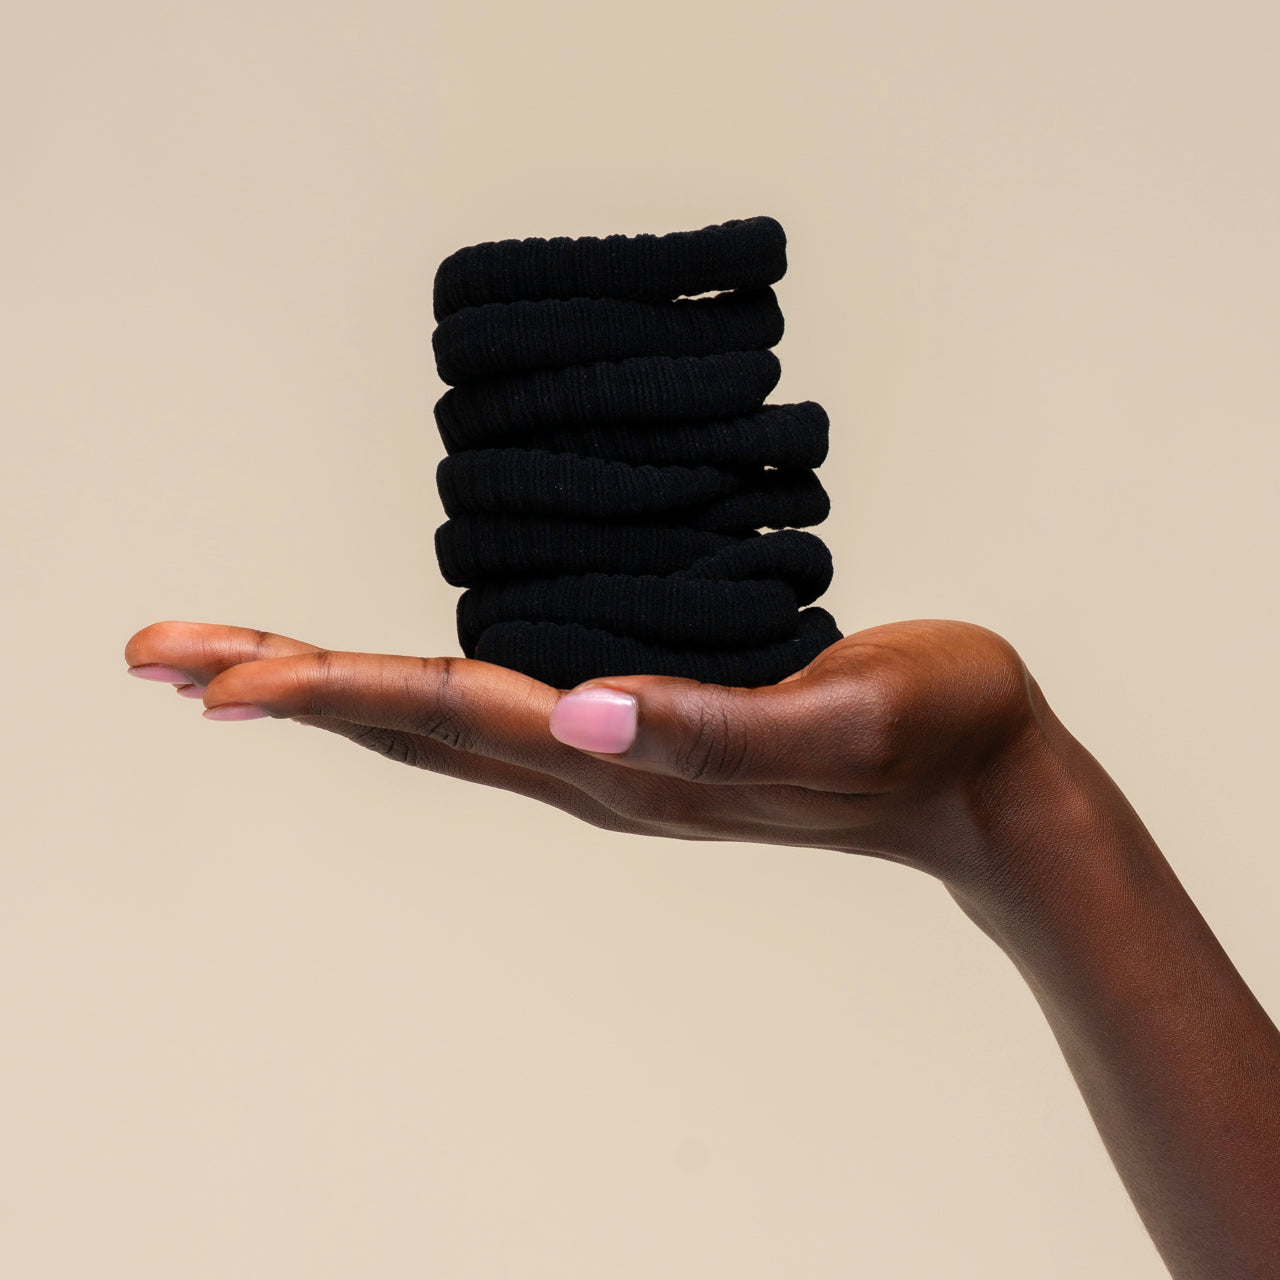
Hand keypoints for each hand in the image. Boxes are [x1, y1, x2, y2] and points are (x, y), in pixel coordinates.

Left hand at [124, 617, 1043, 886]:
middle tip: (161, 656)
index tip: (207, 678)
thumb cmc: (928, 733)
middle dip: (284, 691)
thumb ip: (708, 729)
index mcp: (629, 766)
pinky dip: (419, 687)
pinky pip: (501, 708)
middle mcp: (598, 770)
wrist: (982, 783)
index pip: (449, 716)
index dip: (327, 690)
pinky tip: (395, 669)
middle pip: (410, 727)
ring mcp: (615, 757)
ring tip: (238, 662)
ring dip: (334, 689)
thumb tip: (575, 713)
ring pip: (442, 721)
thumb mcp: (836, 720)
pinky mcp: (644, 732)